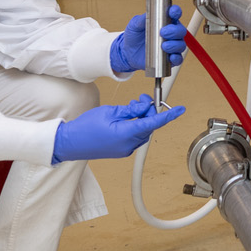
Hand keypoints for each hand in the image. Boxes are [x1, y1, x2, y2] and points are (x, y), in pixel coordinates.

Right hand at [51, 95, 188, 163]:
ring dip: (141, 119)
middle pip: (149, 126)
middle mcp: (129, 145)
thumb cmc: (85, 127)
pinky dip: (135, 126)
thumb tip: (145, 107)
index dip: (169, 116)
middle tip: (142, 99)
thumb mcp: (110, 112)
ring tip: (131, 107)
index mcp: (126, 134)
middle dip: (148, 111)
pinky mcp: (121, 151)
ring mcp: (125, 150)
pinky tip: (127, 118)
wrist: (70, 143)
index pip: (153, 122)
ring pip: (142, 131)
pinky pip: (134, 137)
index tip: (180, 110)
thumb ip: (130, 110)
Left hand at [110, 5, 188, 73]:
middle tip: (162, 32)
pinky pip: (178, 59)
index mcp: (165, 21)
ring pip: (181, 45)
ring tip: (163, 46)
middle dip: (175, 31)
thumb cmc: (134, 36)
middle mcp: (171, 33)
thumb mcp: (134, 25)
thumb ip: (141, 19)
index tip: (172, 13)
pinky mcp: (169, 59)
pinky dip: (176, 58)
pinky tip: (171, 57)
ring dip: (175, 45)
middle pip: (181, 31)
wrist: (128, 53)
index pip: (175, 14)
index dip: (176, 12)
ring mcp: (172, 46)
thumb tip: (147, 15)